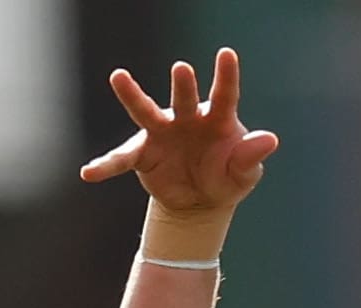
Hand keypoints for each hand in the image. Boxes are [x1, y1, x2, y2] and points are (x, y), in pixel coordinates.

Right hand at [79, 48, 278, 213]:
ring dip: (133, 95)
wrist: (201, 201)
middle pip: (185, 98)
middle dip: (184, 85)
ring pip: (146, 111)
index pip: (225, 96)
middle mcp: (186, 118)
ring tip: (118, 76)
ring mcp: (161, 133)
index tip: (228, 54)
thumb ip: (251, 156)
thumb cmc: (226, 177)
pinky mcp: (142, 154)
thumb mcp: (243, 172)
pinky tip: (90, 173)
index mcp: (217, 120)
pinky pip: (121, 159)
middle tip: (183, 69)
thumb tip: (270, 139)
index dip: (227, 76)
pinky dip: (106, 165)